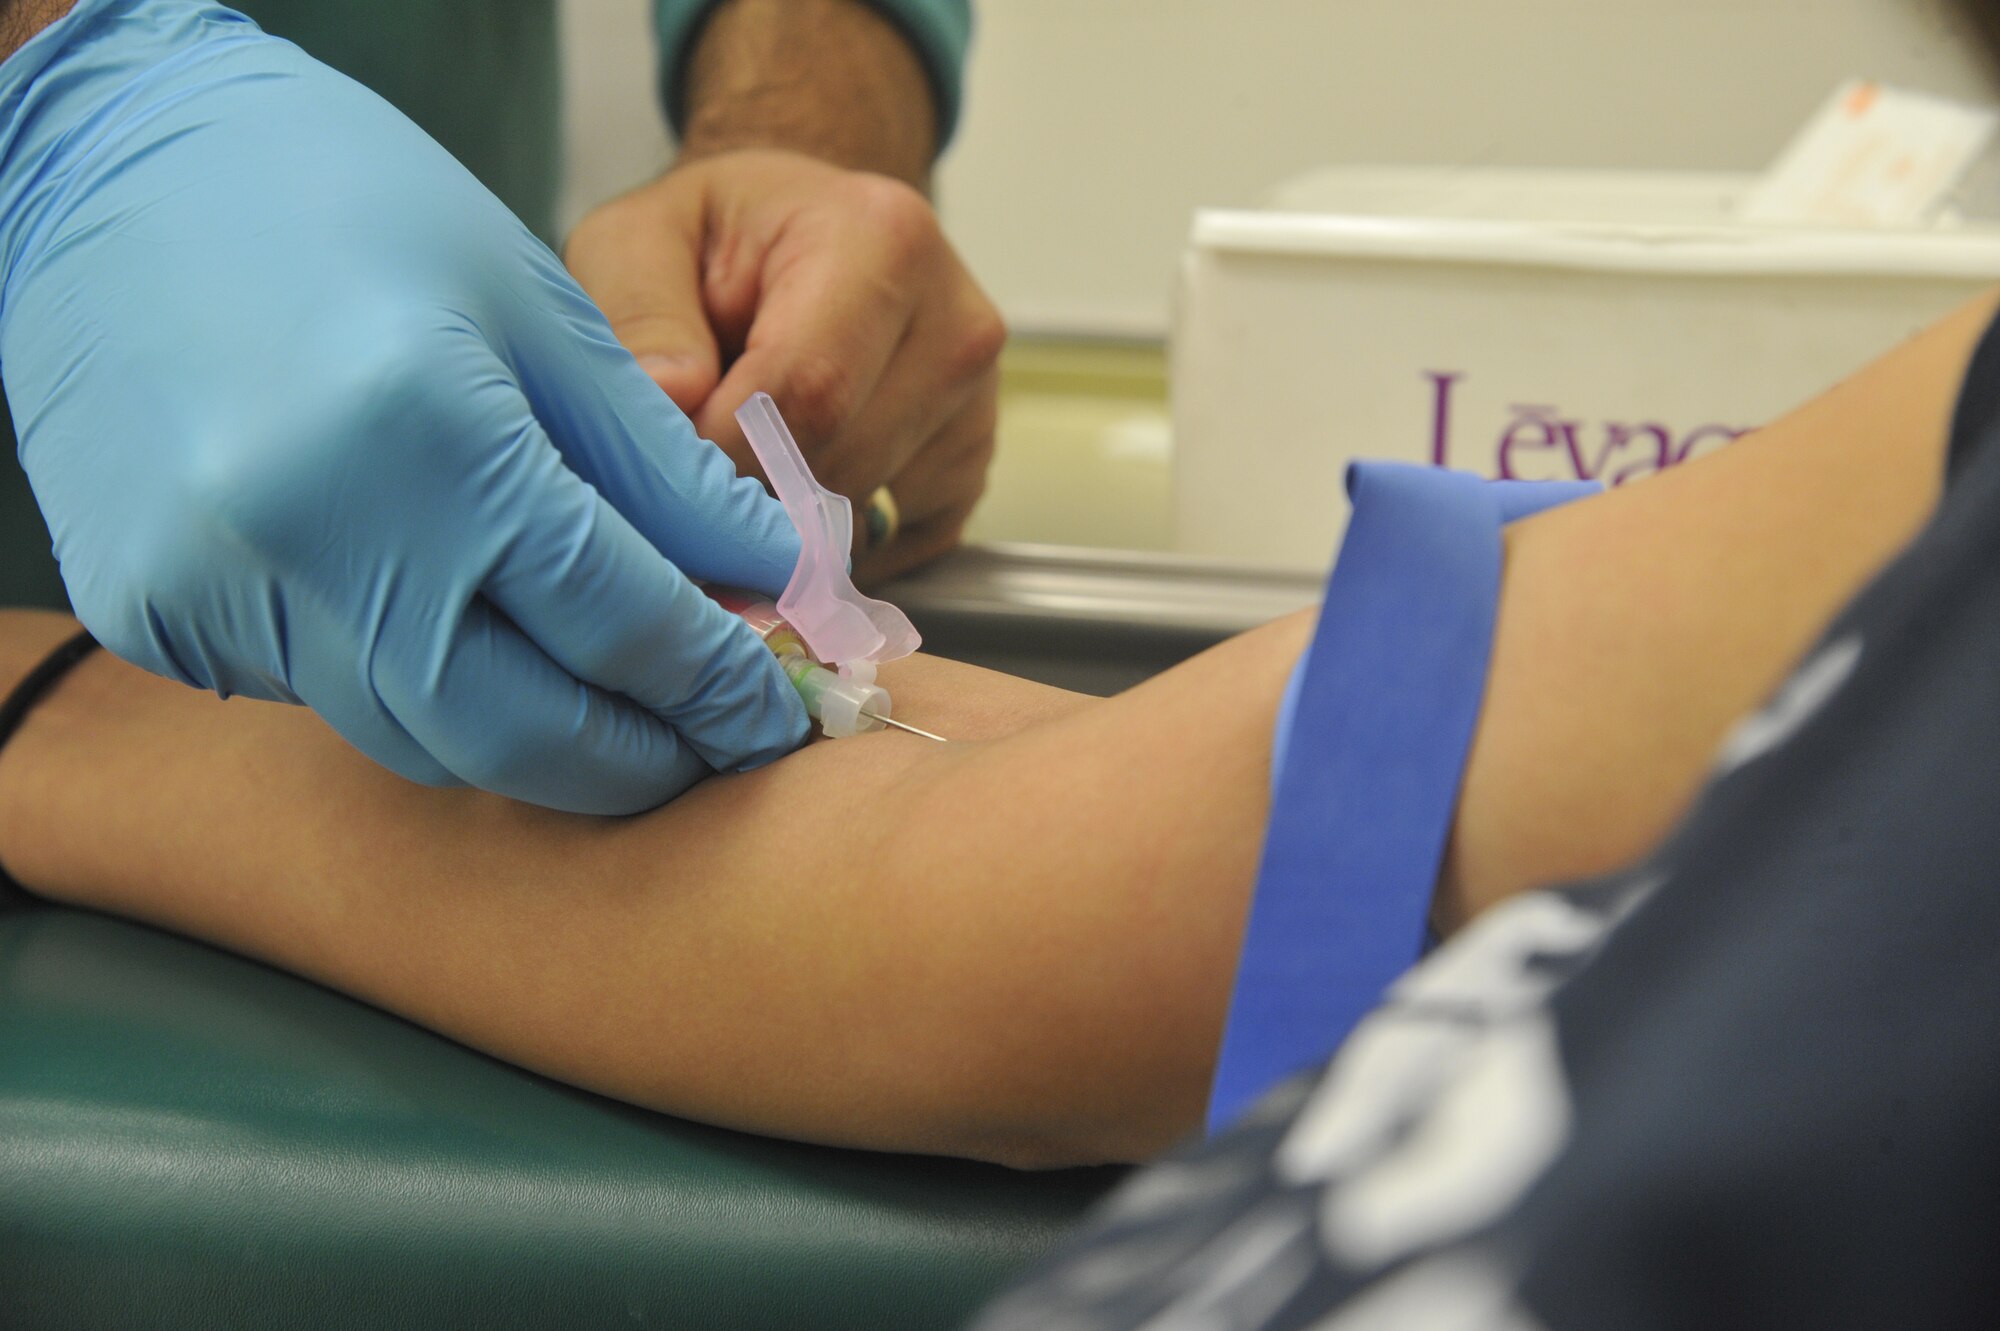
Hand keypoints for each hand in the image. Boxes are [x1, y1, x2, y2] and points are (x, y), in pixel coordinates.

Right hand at [0, 2, 808, 813]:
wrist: (116, 163)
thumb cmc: (347, 203)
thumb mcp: (533, 310)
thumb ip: (656, 468)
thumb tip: (763, 576)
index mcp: (419, 429)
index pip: (615, 616)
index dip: (715, 679)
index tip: (776, 707)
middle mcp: (302, 530)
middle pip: (516, 730)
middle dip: (635, 757)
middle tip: (711, 742)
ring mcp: (210, 586)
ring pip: (418, 738)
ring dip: (534, 738)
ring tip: (615, 703)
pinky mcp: (155, 613)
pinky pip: (327, 697)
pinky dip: (423, 692)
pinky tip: (472, 640)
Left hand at [564, 149, 1004, 581]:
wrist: (796, 238)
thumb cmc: (717, 237)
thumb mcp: (642, 239)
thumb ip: (644, 315)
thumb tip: (669, 400)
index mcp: (885, 243)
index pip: (808, 394)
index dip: (721, 455)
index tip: (660, 473)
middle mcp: (958, 327)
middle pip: (839, 466)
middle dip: (746, 493)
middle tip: (683, 472)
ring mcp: (977, 406)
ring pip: (863, 517)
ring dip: (783, 517)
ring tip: (741, 454)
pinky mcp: (972, 467)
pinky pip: (893, 544)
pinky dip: (829, 539)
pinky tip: (794, 475)